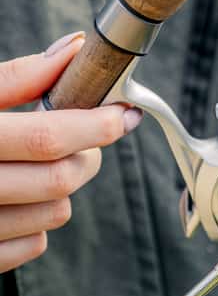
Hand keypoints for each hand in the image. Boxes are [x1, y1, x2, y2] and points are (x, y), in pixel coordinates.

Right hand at [0, 33, 141, 271]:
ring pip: (54, 212)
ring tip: (43, 163)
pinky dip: (38, 221)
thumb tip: (76, 50)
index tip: (123, 113)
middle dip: (88, 153)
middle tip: (86, 135)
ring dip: (64, 186)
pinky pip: (31, 246)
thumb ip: (15, 77)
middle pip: (59, 178)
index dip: (97, 124)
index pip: (46, 137)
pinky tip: (20, 197)